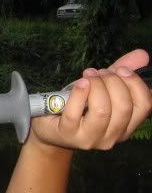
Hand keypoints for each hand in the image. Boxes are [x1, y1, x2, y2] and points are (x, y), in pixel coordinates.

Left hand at [30, 49, 151, 149]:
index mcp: (126, 126)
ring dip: (96, 86)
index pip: (144, 106)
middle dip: (113, 82)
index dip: (135, 83)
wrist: (50, 127)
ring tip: (88, 75)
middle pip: (124, 106)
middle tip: (99, 72)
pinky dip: (79, 93)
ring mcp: (90, 138)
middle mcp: (112, 136)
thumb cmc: (79, 107)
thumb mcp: (101, 89)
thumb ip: (121, 73)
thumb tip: (142, 54)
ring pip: (102, 110)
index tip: (121, 69)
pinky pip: (75, 113)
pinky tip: (80, 83)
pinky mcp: (68, 134)